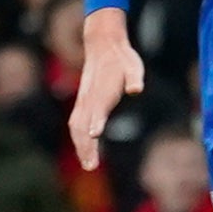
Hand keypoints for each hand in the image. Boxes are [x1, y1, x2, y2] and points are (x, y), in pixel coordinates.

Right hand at [67, 14, 140, 165]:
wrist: (103, 45)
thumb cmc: (122, 58)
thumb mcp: (133, 65)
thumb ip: (134, 78)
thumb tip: (136, 89)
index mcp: (103, 90)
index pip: (98, 109)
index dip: (96, 121)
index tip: (95, 135)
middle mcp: (89, 98)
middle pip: (82, 124)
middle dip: (86, 145)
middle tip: (92, 166)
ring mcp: (83, 100)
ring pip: (76, 126)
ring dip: (81, 146)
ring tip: (89, 165)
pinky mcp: (82, 102)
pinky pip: (76, 123)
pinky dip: (78, 138)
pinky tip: (84, 150)